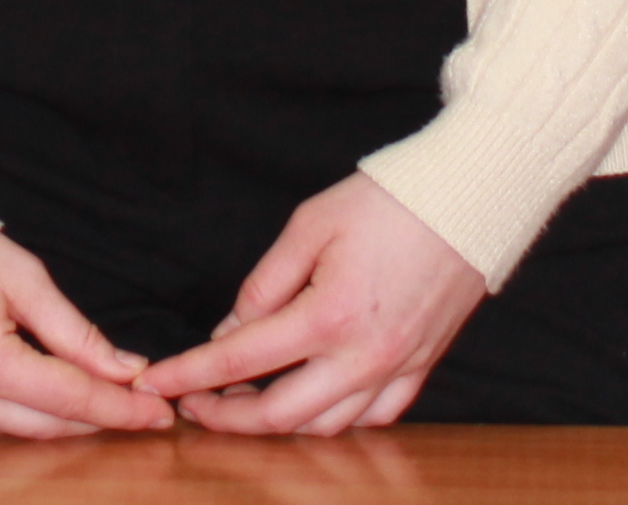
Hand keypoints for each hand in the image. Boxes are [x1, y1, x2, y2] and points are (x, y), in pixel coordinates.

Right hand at [0, 231, 171, 437]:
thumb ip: (75, 332)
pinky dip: (9, 411)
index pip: (69, 398)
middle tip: (139, 411)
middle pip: (43, 426)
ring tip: (96, 403)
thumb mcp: (23, 278)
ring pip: (9, 429)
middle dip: (96, 421)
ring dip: (55, 420)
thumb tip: (123, 370)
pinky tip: (37, 396)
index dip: (119, 408)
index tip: (157, 412)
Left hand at [144, 172, 486, 434]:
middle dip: (227, 417)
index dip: (192, 373)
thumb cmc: (389, 202)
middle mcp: (364, 355)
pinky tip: (313, 403)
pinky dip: (337, 420)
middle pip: (280, 415)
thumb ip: (263, 285)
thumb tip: (229, 333)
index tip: (158, 380)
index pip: (242, 358)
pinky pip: (374, 417)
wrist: (470, 200)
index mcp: (329, 315)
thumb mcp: (310, 225)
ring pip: (326, 427)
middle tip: (194, 406)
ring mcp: (396, 368)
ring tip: (246, 402)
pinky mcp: (421, 367)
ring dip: (279, 425)